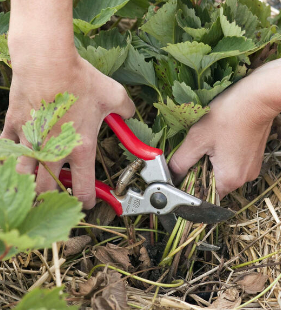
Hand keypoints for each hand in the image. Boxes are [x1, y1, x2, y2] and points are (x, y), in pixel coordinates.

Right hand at [1, 51, 134, 208]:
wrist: (48, 62)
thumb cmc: (80, 80)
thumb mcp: (113, 96)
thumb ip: (126, 110)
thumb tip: (130, 113)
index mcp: (81, 149)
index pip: (83, 190)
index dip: (88, 202)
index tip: (89, 203)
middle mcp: (54, 152)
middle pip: (48, 192)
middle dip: (54, 200)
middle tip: (60, 196)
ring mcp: (31, 141)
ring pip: (23, 178)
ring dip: (29, 184)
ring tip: (36, 182)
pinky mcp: (14, 127)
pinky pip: (5, 149)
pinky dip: (9, 156)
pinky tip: (15, 156)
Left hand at [169, 71, 279, 198]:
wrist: (258, 97)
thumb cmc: (228, 116)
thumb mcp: (197, 139)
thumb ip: (181, 161)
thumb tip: (171, 175)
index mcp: (229, 180)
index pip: (203, 195)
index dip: (189, 186)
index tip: (182, 173)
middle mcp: (243, 179)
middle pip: (213, 185)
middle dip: (199, 173)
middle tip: (194, 153)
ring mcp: (251, 169)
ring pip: (222, 174)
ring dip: (210, 164)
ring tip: (207, 144)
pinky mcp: (253, 158)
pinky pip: (233, 165)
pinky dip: (222, 158)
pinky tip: (218, 141)